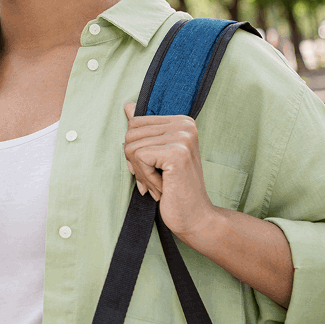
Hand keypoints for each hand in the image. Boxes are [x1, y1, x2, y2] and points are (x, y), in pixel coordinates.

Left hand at [123, 102, 220, 242]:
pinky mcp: (177, 153)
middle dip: (136, 162)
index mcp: (182, 121)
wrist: (196, 217)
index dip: (136, 150)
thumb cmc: (174, 188)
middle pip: (130, 133)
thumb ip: (143, 131)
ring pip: (132, 147)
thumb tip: (128, 106)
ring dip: (140, 172)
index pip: (135, 122)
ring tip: (161, 182)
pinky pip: (139, 158)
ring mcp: (182, 137)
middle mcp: (185, 125)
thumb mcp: (156, 155)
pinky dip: (145, 177)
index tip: (156, 166)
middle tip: (158, 178)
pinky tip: (163, 187)